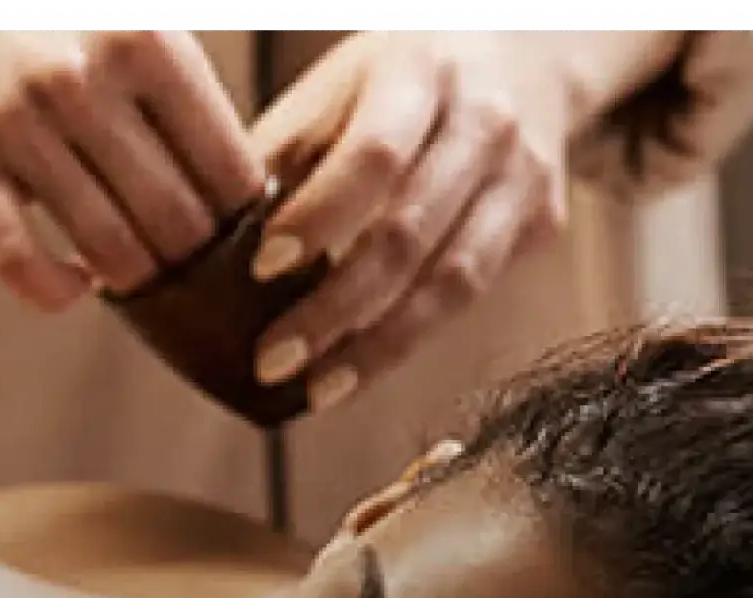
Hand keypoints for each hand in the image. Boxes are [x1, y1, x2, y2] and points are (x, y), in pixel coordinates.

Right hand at [0, 29, 269, 310]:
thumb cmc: (45, 9)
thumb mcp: (126, 16)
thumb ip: (177, 83)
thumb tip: (243, 186)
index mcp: (146, 41)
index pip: (228, 167)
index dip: (244, 220)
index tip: (242, 239)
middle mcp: (83, 82)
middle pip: (176, 219)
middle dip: (194, 262)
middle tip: (193, 272)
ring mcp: (16, 125)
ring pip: (108, 250)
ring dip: (133, 280)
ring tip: (138, 275)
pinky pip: (17, 260)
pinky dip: (54, 291)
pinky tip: (72, 284)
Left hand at [244, 32, 577, 414]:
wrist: (525, 55)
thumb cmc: (397, 82)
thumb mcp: (336, 91)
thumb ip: (282, 161)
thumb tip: (210, 252)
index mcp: (420, 73)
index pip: (373, 156)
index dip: (319, 219)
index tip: (262, 268)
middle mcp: (485, 122)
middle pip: (411, 232)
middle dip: (336, 308)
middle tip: (272, 361)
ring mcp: (523, 176)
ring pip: (454, 281)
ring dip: (377, 347)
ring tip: (314, 389)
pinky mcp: (542, 224)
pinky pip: (472, 295)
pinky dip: (408, 339)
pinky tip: (357, 368)